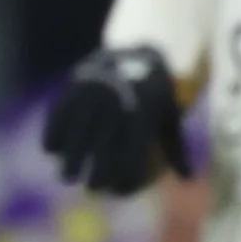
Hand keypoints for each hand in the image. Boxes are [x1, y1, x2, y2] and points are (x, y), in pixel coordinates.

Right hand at [43, 46, 189, 194]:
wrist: (136, 49)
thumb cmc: (156, 92)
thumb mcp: (170, 116)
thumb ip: (176, 148)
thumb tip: (189, 180)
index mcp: (142, 117)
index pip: (130, 160)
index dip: (124, 181)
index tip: (116, 191)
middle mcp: (116, 107)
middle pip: (101, 153)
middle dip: (95, 177)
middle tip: (90, 189)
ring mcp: (92, 96)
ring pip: (76, 138)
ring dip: (69, 162)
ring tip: (67, 177)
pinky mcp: (73, 87)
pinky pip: (58, 117)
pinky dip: (53, 135)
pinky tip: (52, 151)